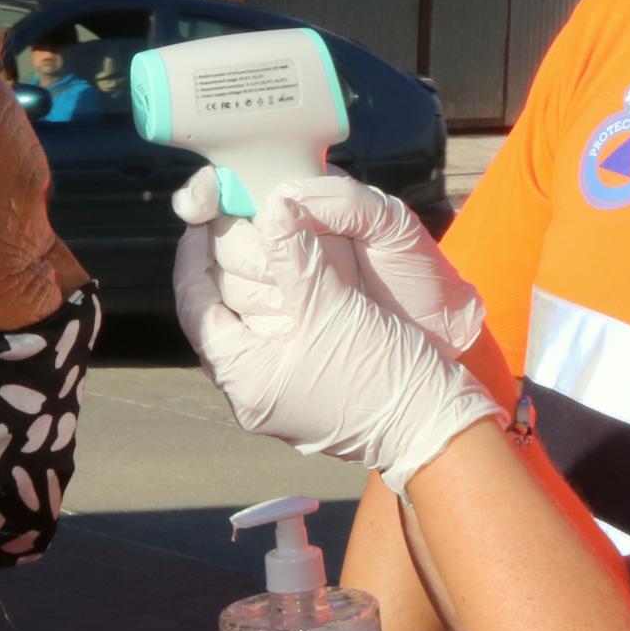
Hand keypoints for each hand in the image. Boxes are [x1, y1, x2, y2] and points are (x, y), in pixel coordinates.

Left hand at [174, 189, 499, 484]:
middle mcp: (252, 396)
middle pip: (218, 318)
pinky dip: (278, 306)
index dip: (193, 258)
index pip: (196, 308)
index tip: (201, 218)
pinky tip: (291, 278)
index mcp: (245, 380)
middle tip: (227, 222)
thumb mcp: (332, 306)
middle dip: (220, 269)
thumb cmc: (382, 373)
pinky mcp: (306, 393)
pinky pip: (275, 340)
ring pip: (248, 328)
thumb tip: (274, 204)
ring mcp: (279, 398)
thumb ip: (296, 254)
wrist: (436, 426)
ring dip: (250, 286)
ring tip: (258, 242)